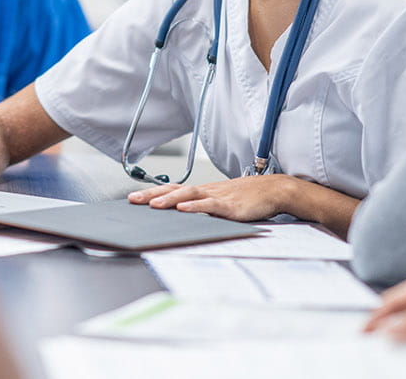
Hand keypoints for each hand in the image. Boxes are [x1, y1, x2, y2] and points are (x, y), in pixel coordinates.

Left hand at [125, 174, 294, 221]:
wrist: (272, 190)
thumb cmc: (247, 197)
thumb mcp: (221, 201)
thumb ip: (204, 207)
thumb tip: (184, 216)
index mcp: (203, 191)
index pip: (173, 189)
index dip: (153, 192)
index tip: (134, 197)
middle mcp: (206, 191)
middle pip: (175, 190)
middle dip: (152, 195)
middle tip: (133, 200)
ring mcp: (218, 197)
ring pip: (189, 195)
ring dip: (170, 199)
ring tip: (153, 204)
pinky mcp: (230, 206)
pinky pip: (210, 205)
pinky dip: (196, 207)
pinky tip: (185, 209)